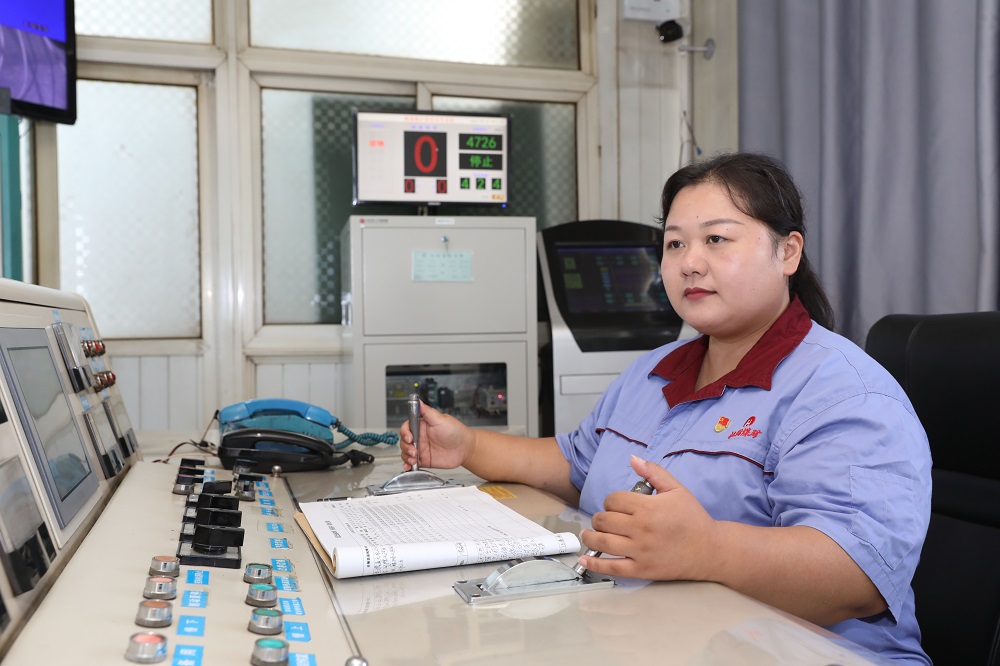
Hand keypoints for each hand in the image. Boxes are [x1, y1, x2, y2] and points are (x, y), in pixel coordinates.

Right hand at [399, 401, 475, 470]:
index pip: (406, 427)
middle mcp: (420, 437)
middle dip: (405, 446)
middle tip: (415, 451)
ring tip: (414, 458)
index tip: (410, 438)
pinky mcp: (424, 460)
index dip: (405, 432)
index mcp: (422, 426)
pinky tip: (409, 466)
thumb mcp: (441, 419)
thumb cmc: (456, 431)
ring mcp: (421, 449)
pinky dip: (408, 465)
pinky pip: (411, 463)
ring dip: (406, 456)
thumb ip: (427, 412)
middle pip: (403, 441)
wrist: (465, 448)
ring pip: (405, 452)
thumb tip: (417, 400)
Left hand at [577, 455, 719, 580]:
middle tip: (604, 519)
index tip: (617, 505)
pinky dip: (594, 564)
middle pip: (604, 520)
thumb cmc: (693, 519)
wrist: (710, 550)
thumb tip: (633, 459)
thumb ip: (654, 472)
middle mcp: (641, 529)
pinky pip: (612, 568)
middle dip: (600, 518)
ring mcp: (640, 551)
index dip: (612, 501)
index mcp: (648, 508)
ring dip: (590, 537)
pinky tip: (585, 560)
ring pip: (602, 543)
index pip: (614, 500)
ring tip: (589, 534)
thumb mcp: (677, 489)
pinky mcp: (641, 570)